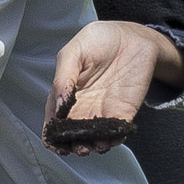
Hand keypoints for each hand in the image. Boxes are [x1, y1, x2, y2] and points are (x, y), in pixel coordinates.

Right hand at [48, 20, 180, 150]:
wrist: (131, 36)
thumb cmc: (98, 40)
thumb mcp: (73, 53)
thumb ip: (63, 78)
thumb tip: (58, 106)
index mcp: (65, 95)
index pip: (54, 122)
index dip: (52, 136)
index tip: (54, 143)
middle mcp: (82, 108)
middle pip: (73, 136)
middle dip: (74, 146)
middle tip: (77, 147)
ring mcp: (103, 112)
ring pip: (94, 138)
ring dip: (93, 146)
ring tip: (94, 145)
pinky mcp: (123, 112)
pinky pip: (117, 132)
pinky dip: (114, 139)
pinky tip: (111, 139)